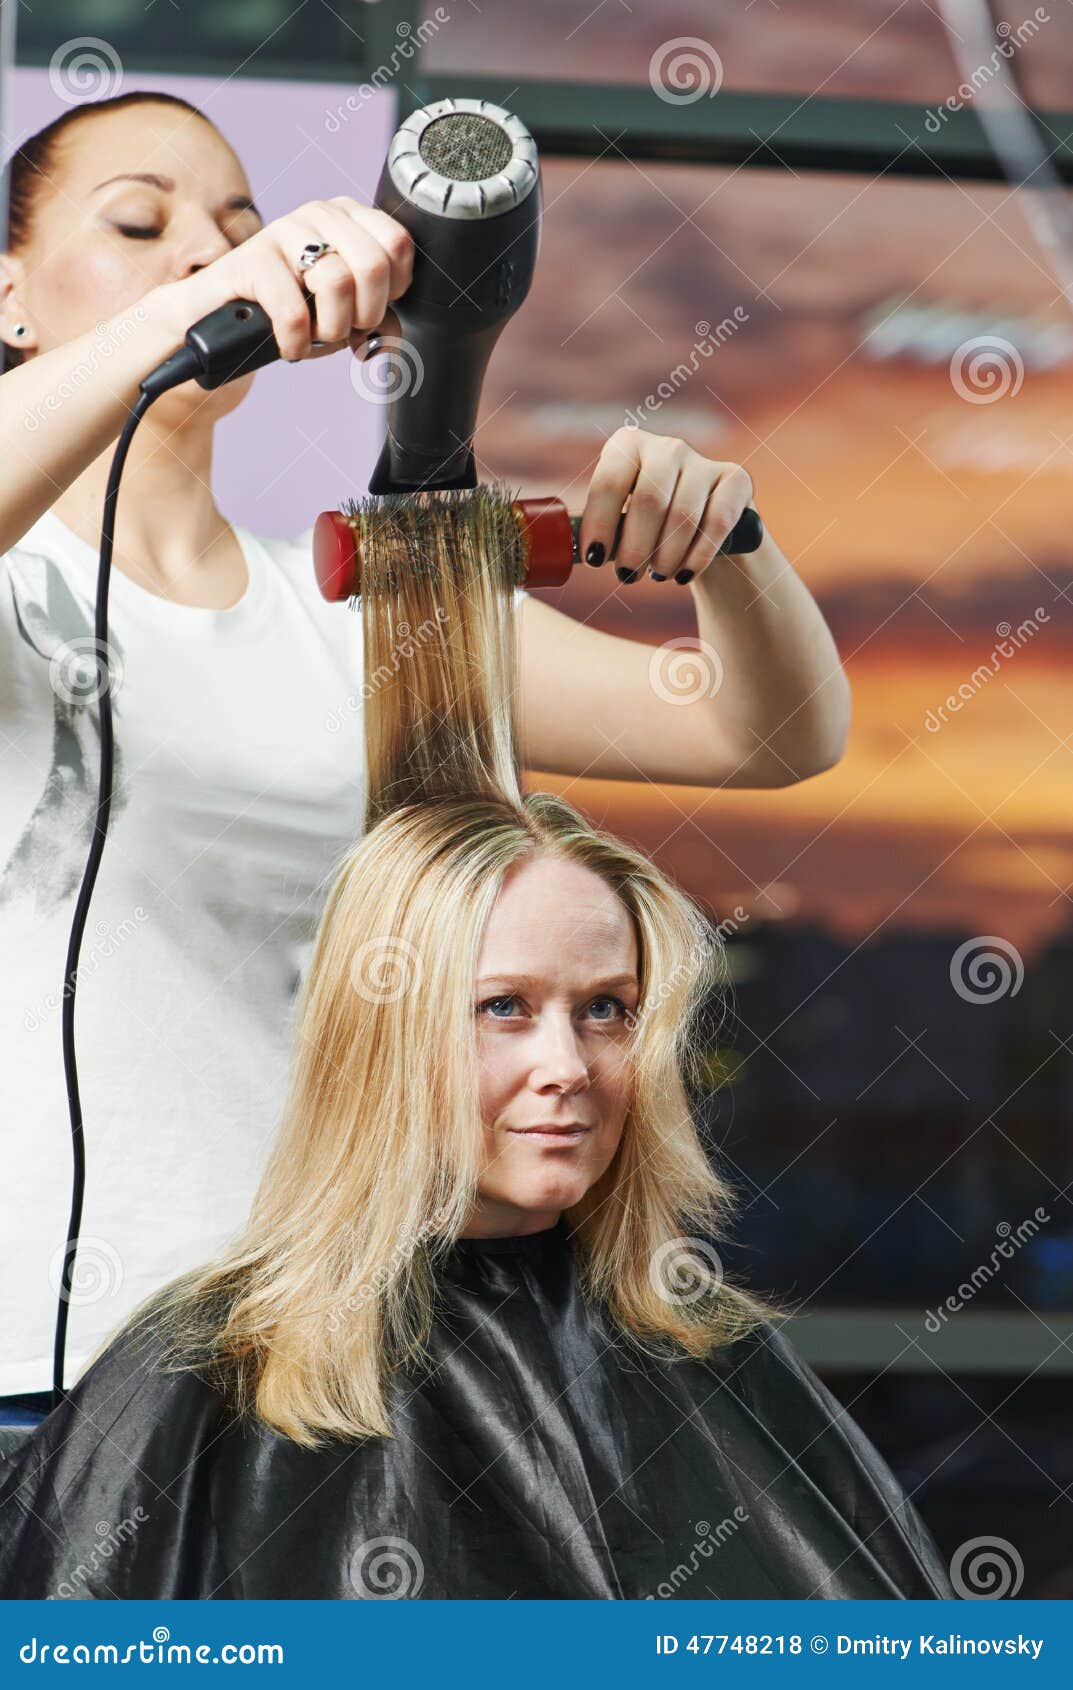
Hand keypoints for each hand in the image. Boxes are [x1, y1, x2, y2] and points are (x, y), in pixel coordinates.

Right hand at [153, 195, 413, 363]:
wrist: (217, 322)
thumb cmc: (284, 314)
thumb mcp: (341, 318)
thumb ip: (377, 323)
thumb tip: (393, 341)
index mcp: (348, 218)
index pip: (398, 244)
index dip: (392, 291)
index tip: (367, 311)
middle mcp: (318, 214)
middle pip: (372, 265)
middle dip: (363, 315)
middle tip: (338, 329)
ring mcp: (283, 230)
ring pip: (336, 284)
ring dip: (328, 330)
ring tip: (310, 335)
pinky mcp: (252, 259)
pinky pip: (294, 311)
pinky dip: (296, 342)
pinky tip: (287, 346)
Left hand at [579, 426, 754, 585]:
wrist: (703, 525)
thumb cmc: (648, 527)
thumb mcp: (619, 521)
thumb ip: (597, 530)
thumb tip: (561, 553)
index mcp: (628, 447)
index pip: (609, 482)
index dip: (600, 523)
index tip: (593, 559)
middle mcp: (666, 447)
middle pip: (649, 501)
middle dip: (635, 547)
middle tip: (628, 575)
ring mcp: (703, 461)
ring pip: (683, 516)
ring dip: (666, 556)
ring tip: (657, 575)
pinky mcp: (736, 481)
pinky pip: (716, 522)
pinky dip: (697, 556)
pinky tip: (684, 574)